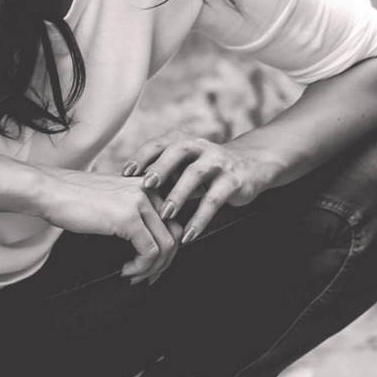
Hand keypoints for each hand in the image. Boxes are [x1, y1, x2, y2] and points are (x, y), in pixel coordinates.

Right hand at [34, 167, 183, 282]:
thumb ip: (133, 212)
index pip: (173, 219)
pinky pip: (149, 252)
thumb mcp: (113, 200)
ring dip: (153, 268)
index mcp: (146, 184)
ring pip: (166, 245)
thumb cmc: (73, 197)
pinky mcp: (128, 218)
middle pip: (175, 233)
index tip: (153, 265)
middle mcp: (148, 190)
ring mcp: (139, 202)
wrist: (50, 191)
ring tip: (134, 275)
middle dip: (165, 261)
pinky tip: (125, 269)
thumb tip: (147, 242)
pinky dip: (140, 267)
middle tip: (147, 276)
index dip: (167, 247)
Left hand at [122, 131, 280, 242]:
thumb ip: (162, 174)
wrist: (252, 165)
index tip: (125, 173)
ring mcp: (218, 162)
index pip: (158, 143)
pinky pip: (215, 199)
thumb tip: (125, 192)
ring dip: (179, 194)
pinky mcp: (233, 180)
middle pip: (178, 151)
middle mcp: (200, 147)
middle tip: (145, 186)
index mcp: (184, 142)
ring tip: (165, 215)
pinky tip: (188, 235)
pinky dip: (200, 218)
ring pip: (196, 174)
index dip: (141, 156)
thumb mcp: (184, 166)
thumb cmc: (206, 170)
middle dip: (161, 167)